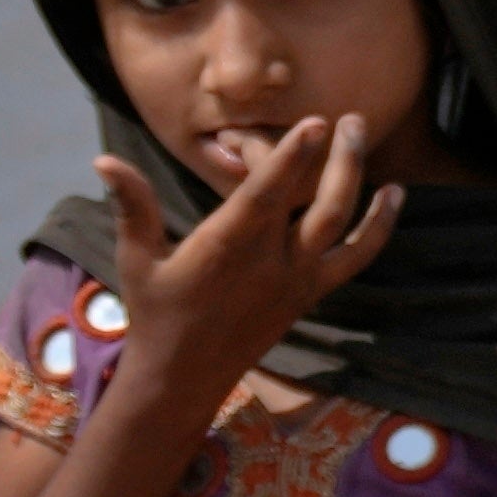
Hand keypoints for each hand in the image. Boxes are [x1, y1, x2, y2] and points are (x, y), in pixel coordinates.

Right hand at [122, 113, 406, 390]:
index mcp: (226, 248)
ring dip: (357, 178)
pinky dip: (378, 226)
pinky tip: (394, 195)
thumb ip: (132, 206)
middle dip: (340, 158)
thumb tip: (103, 159)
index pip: (267, 194)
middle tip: (349, 118)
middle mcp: (270, 263)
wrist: (183, 378)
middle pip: (319, 203)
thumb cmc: (155, 313)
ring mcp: (297, 280)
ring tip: (362, 135)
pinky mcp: (310, 294)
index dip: (292, 157)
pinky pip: (355, 257)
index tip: (314, 122)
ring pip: (342, 225)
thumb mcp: (136, 259)